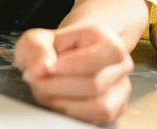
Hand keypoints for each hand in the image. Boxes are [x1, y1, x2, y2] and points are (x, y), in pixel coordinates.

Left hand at [14, 24, 133, 125]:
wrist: (59, 59)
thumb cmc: (52, 48)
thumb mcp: (35, 40)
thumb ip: (36, 49)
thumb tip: (43, 67)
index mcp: (105, 38)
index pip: (109, 52)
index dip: (77, 63)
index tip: (50, 67)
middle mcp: (120, 63)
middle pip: (95, 83)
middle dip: (58, 85)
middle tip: (37, 80)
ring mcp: (121, 87)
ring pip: (99, 105)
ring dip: (65, 102)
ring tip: (46, 91)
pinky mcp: (116, 108)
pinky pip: (98, 118)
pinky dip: (73, 112)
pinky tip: (59, 100)